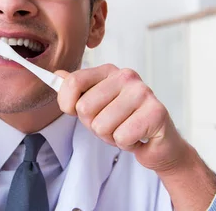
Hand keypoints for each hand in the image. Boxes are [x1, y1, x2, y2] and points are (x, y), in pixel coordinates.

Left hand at [56, 64, 187, 172]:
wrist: (159, 143)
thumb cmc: (123, 121)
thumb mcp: (95, 105)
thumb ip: (76, 90)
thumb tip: (57, 75)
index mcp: (108, 71)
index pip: (73, 82)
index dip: (67, 104)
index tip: (75, 112)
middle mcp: (126, 76)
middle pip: (84, 108)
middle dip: (94, 125)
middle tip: (112, 124)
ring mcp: (142, 92)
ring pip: (102, 125)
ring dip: (111, 137)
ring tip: (126, 130)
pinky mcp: (156, 112)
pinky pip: (121, 137)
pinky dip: (127, 144)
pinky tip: (138, 137)